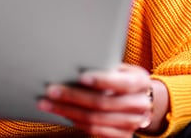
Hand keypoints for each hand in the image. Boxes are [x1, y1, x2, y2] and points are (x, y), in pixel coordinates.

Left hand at [37, 64, 161, 137]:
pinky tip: (62, 114)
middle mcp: (139, 104)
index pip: (120, 83)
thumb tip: (72, 61)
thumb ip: (104, 66)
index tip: (80, 77)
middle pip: (102, 103)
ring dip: (68, 112)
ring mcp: (132, 122)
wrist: (143, 99)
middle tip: (51, 91)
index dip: (101, 81)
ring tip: (48, 104)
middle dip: (73, 97)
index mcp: (140, 82)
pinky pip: (96, 131)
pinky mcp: (123, 135)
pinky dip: (77, 122)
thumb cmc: (123, 77)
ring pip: (95, 120)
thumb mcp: (121, 68)